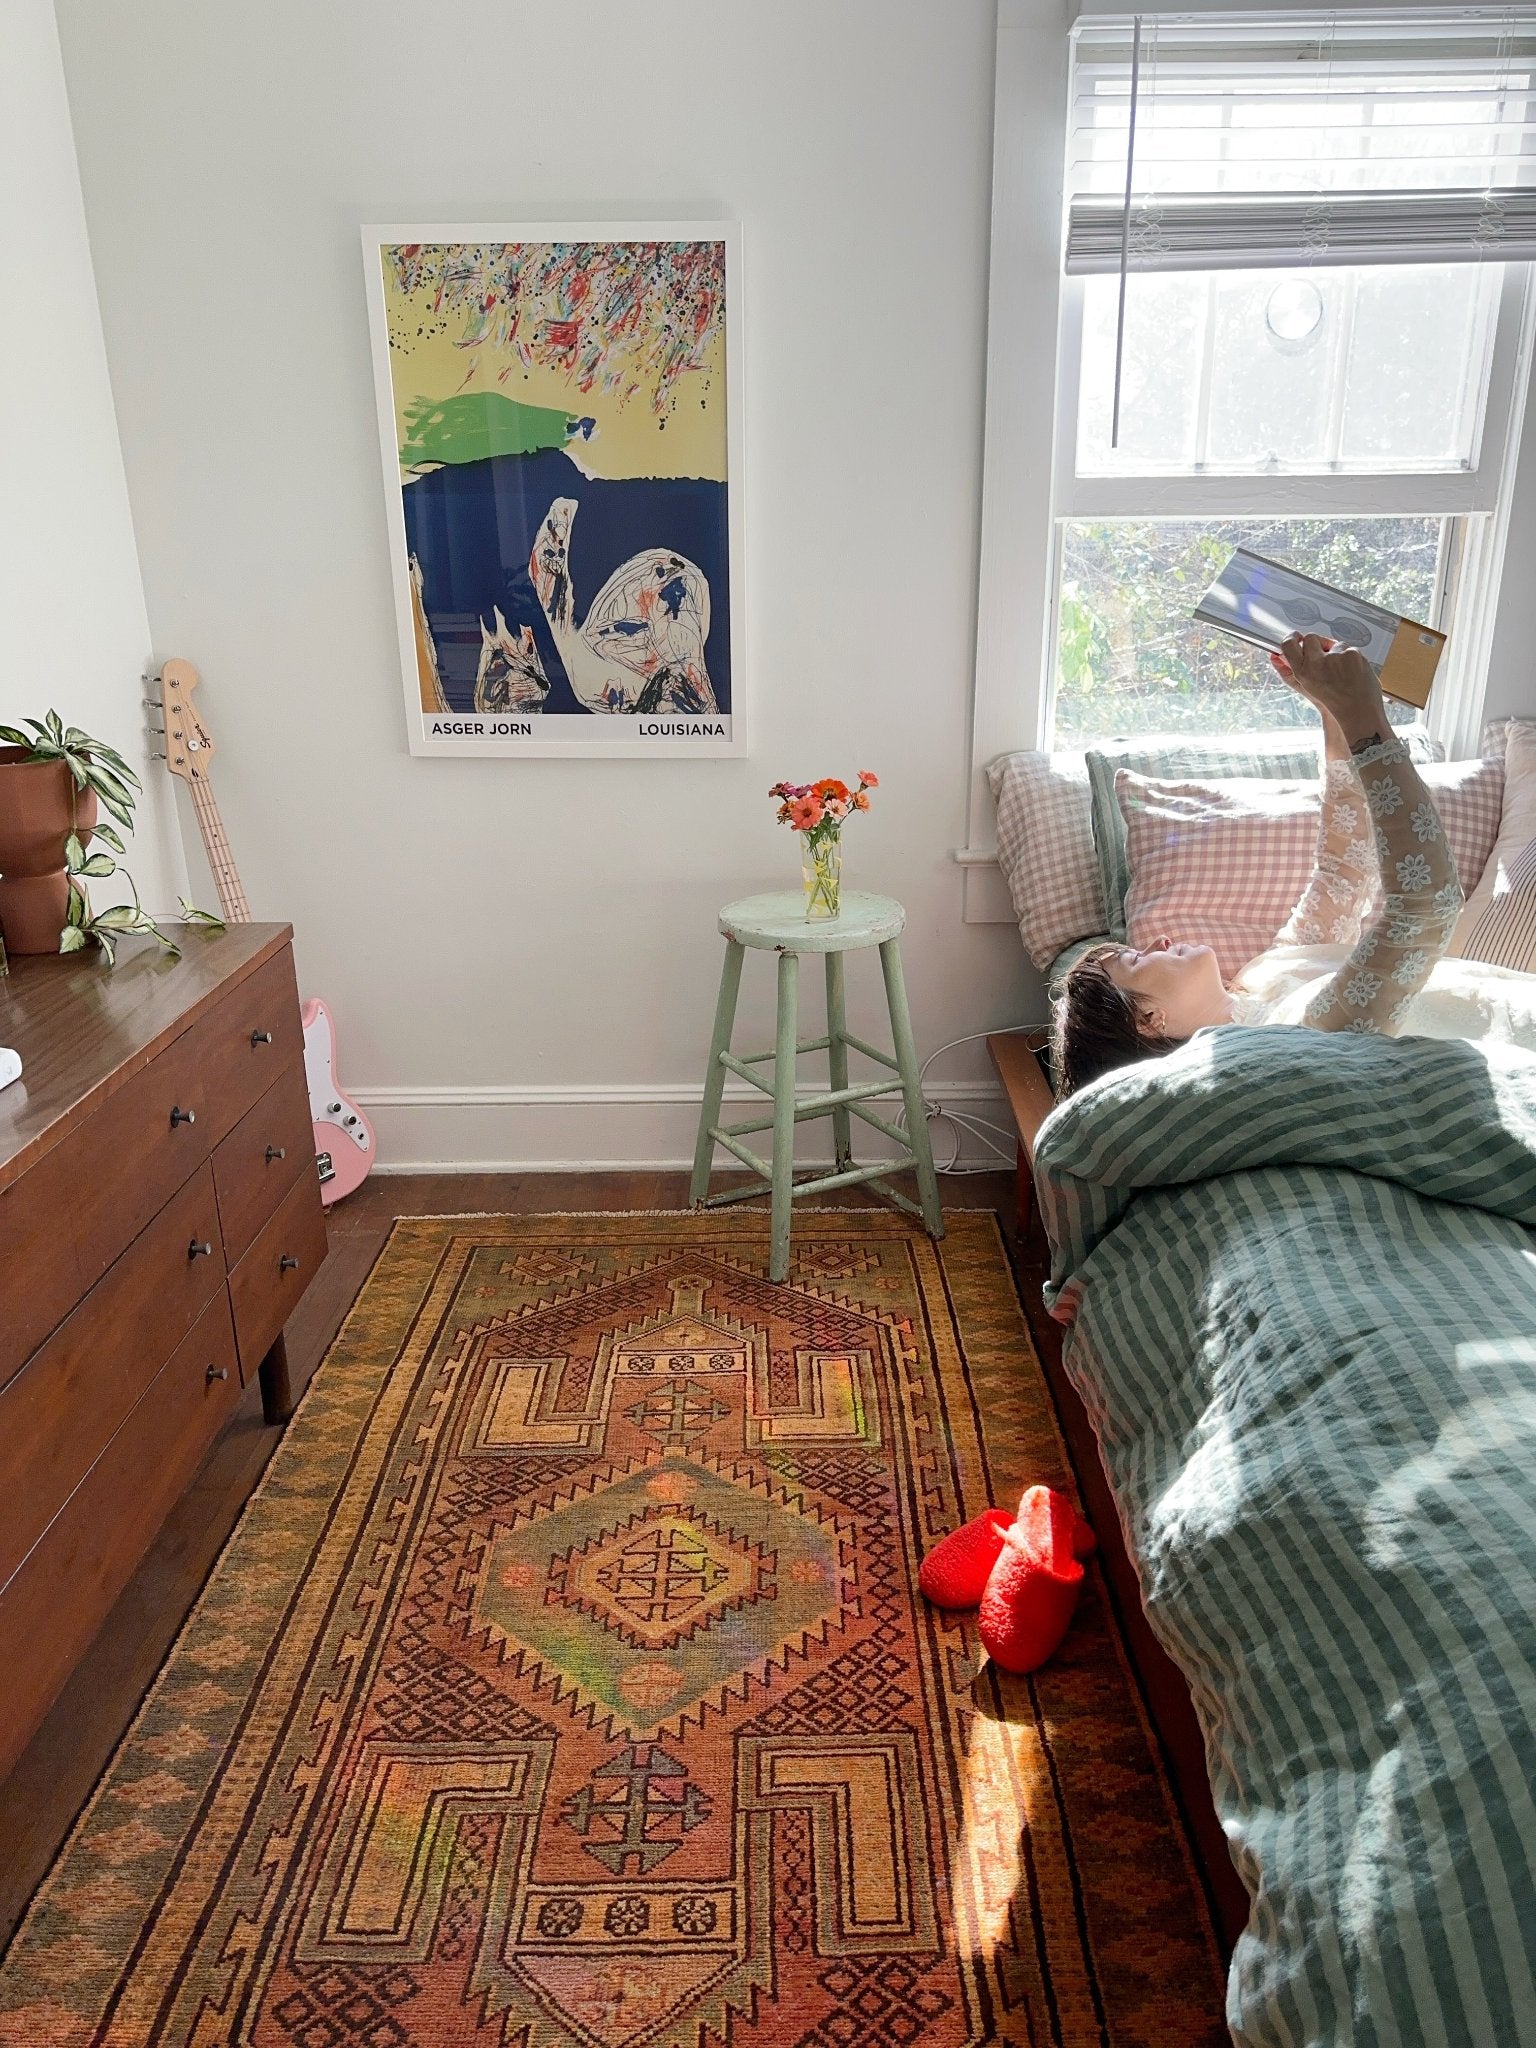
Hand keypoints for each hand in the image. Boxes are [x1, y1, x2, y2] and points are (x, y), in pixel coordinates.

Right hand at [1269, 633, 1386, 743]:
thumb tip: (1276, 656)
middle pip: (1310, 638)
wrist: (1358, 710)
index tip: (1296, 638)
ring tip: (1341, 671)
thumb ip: (1288, 671)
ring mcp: (1335, 657)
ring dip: (1337, 652)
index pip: (1289, 645)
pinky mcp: (1351, 654)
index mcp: (1303, 672)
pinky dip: (1351, 657)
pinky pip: (1349, 647)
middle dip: (1317, 644)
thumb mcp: (1306, 687)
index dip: (1292, 639)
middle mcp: (1317, 663)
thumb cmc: (1334, 701)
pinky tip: (1352, 670)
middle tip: (1324, 657)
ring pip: (1333, 643)